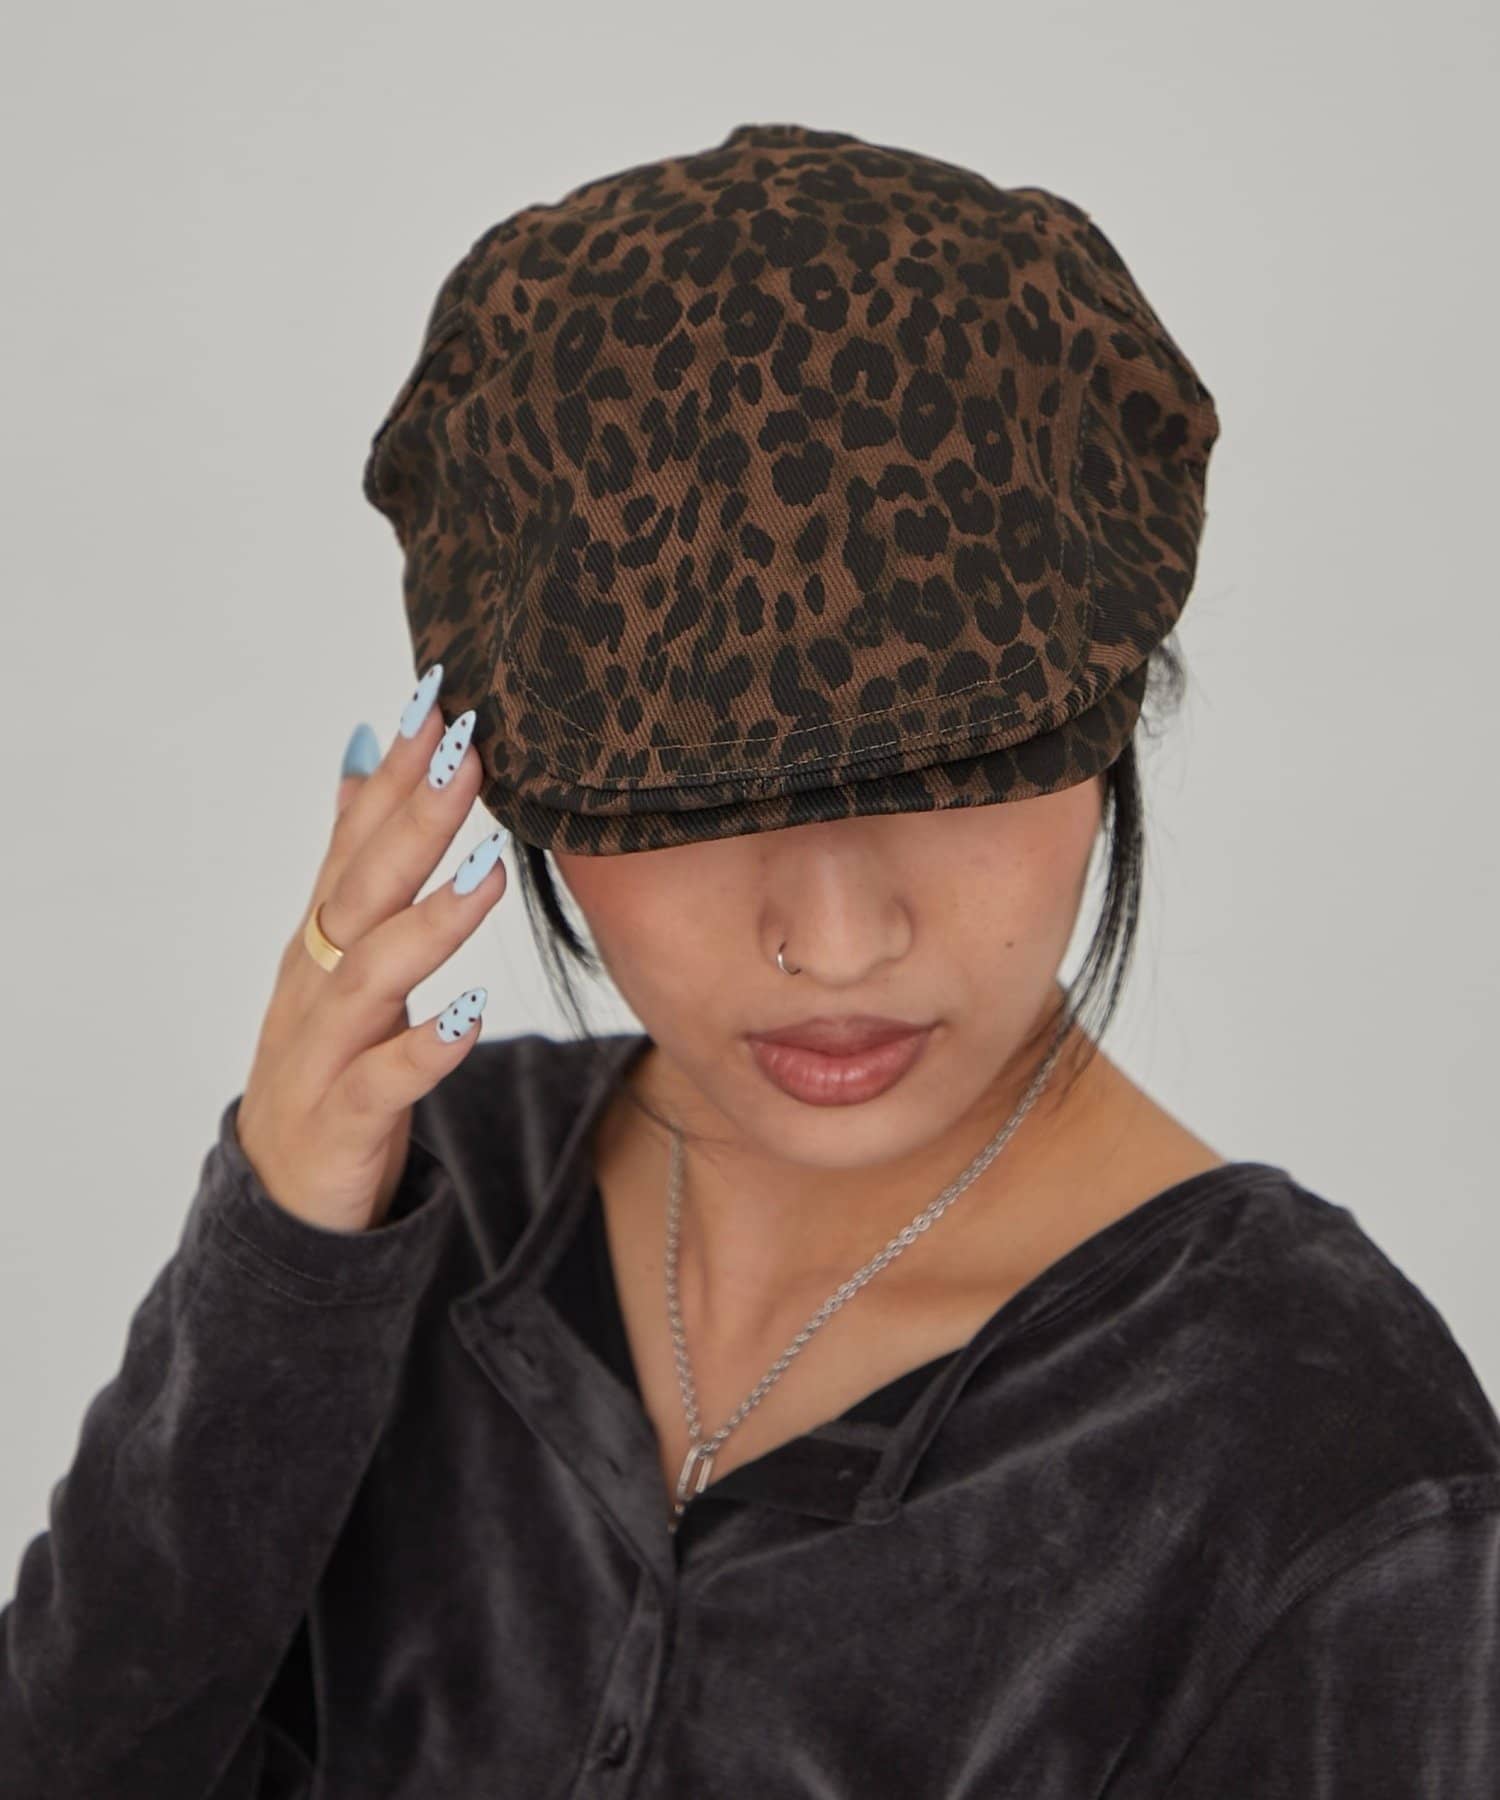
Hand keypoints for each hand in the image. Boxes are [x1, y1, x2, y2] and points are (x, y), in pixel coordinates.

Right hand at [234, 665, 507, 1233]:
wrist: (285, 1195)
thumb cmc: (330, 1055)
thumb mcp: (339, 950)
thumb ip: (352, 856)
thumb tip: (363, 750)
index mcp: (323, 935)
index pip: (358, 835)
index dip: (396, 770)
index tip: (440, 696)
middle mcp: (316, 979)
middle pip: (363, 888)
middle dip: (413, 819)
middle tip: (466, 752)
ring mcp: (324, 1048)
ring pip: (371, 976)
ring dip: (429, 921)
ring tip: (488, 871)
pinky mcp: (343, 1119)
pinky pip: (383, 1081)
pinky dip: (426, 1048)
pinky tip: (472, 1014)